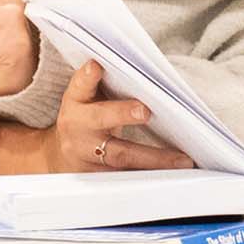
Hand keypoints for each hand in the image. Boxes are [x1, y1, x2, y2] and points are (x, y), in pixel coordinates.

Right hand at [0, 61, 194, 175]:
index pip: (79, 86)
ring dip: (153, 158)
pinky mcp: (98, 177)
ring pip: (120, 156)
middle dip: (122, 114)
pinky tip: (174, 175)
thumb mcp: (89, 98)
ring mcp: (86, 154)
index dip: (86, 77)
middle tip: (145, 111)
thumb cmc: (87, 118)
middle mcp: (78, 127)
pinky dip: (150, 176)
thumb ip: (107, 84)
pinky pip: (127, 176)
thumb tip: (148, 71)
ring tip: (182, 159)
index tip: (96, 66)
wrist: (61, 156)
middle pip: (101, 119)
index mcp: (75, 102)